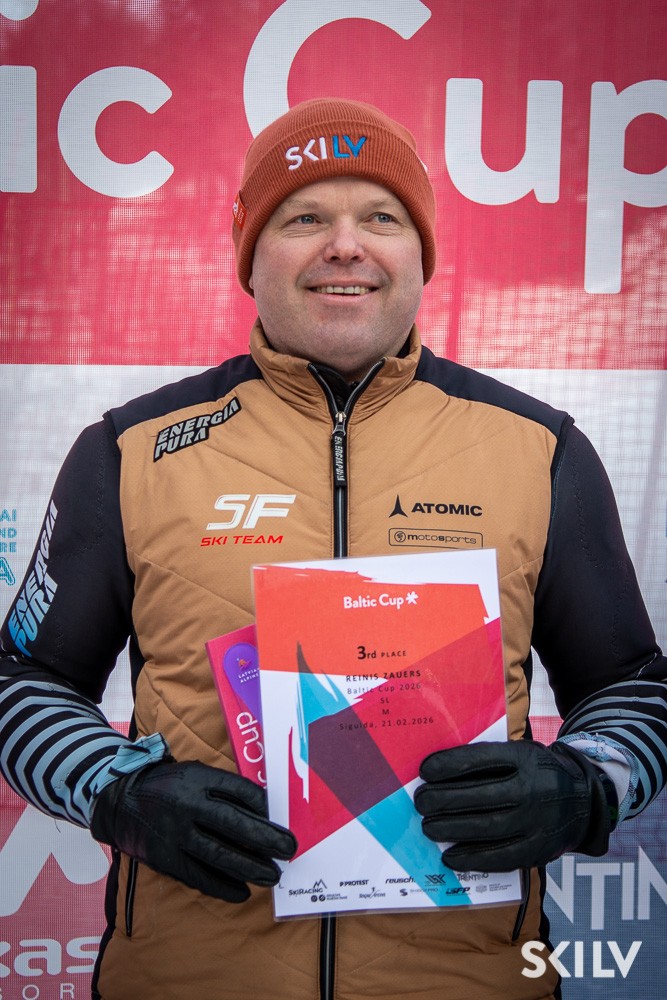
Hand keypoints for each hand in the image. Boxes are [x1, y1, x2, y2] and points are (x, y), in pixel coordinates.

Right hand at [90, 759, 296, 901]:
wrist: (122, 800)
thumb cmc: (171, 785)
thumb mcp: (196, 774)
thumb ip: (225, 789)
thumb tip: (263, 812)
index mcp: (198, 780)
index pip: (240, 791)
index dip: (263, 806)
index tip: (280, 819)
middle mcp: (187, 806)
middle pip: (233, 824)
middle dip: (265, 839)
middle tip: (288, 850)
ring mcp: (175, 834)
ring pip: (218, 855)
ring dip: (249, 867)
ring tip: (272, 876)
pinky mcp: (165, 858)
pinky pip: (198, 876)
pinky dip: (222, 887)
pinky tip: (242, 892)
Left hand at [413, 740, 616, 870]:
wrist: (584, 801)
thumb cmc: (537, 774)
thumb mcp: (521, 755)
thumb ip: (488, 761)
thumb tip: (439, 772)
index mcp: (525, 759)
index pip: (480, 760)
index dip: (448, 765)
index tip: (424, 770)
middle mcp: (533, 789)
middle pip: (479, 796)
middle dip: (443, 800)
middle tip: (421, 802)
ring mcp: (538, 822)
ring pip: (486, 828)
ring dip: (451, 829)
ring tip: (428, 827)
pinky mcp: (539, 850)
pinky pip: (500, 858)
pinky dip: (471, 858)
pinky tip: (450, 856)